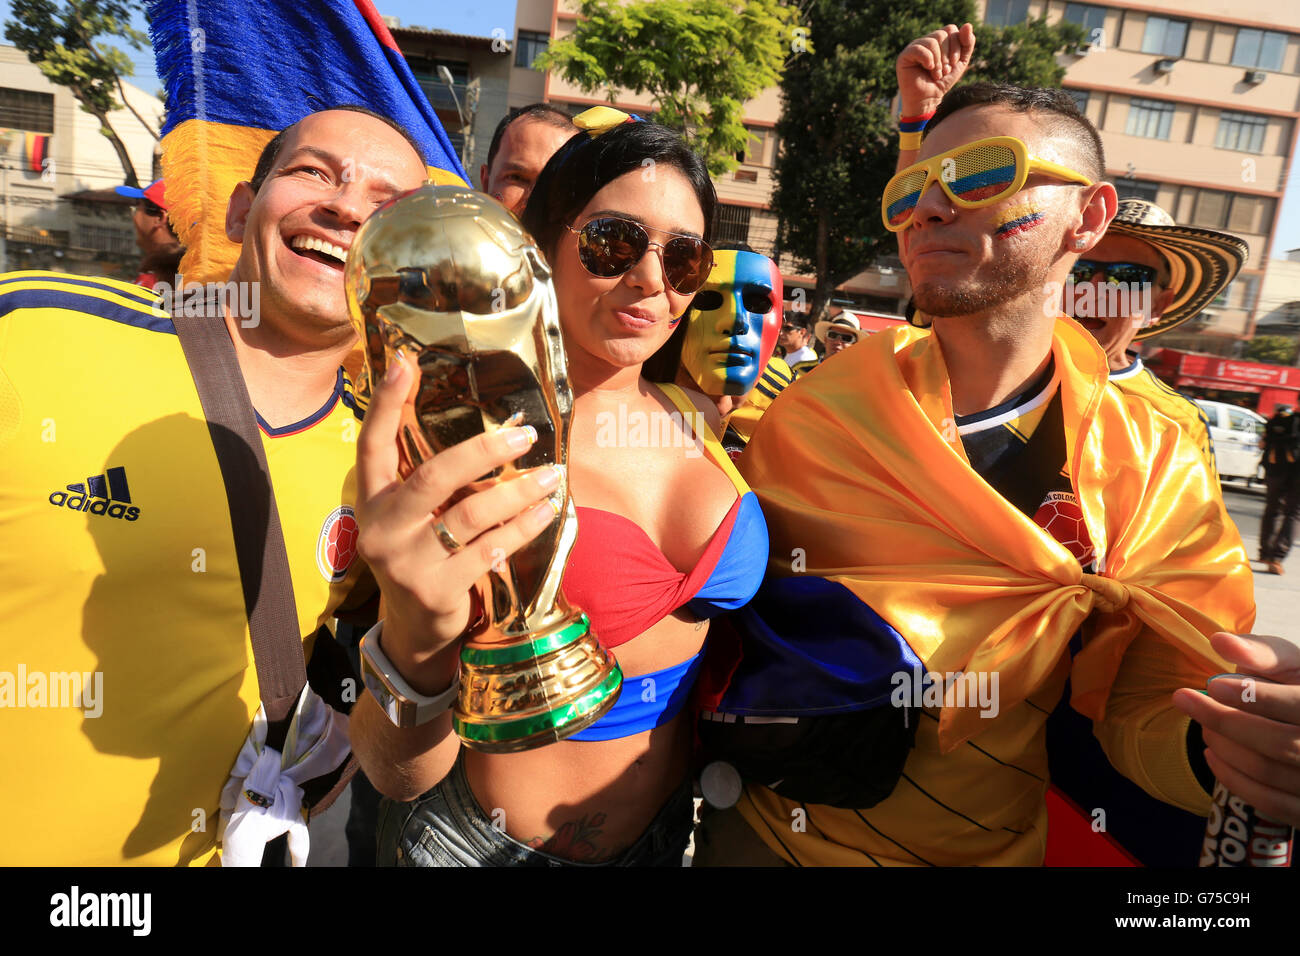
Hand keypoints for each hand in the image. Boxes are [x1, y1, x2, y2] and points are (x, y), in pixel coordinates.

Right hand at [356, 350, 560, 674]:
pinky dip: (522, 528)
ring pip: (470, 514)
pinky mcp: (436, 590)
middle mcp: (382, 528)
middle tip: (526, 435)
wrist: (416, 628)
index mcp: (372, 500)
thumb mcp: (414, 517)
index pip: (373, 444)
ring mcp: (407, 562)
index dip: (385, 403)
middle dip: (483, 450)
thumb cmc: (424, 555)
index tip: (404, 361)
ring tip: (552, 476)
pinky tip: (545, 513)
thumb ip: (433, 482)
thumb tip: (483, 432)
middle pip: (434, 476)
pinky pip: (489, 549)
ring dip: (518, 492)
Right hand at [896, 23, 975, 118]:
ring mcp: (914, 47)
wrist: (928, 99)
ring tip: (936, 74)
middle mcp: (925, 41)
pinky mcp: (905, 56)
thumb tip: (968, 24)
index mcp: (938, 40)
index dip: (956, 45)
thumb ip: (967, 44)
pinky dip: (928, 60)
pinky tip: (928, 69)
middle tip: (944, 71)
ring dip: (938, 61)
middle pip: (942, 34)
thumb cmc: (942, 82)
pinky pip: (919, 49)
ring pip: (932, 41)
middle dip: (947, 54)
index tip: (954, 64)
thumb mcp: (960, 62)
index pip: (951, 29)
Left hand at [1173, 632, 1299, 826]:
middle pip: (1277, 743)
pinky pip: (1269, 801)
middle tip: (1184, 699)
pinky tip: (1212, 754)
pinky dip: (1232, 777)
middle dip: (1223, 720)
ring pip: (1267, 771)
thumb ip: (1260, 654)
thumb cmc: (1296, 687)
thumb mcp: (1289, 665)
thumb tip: (1219, 642)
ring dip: (1223, 746)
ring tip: (1202, 725)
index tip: (1213, 685)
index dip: (1253, 696)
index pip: (1297, 705)